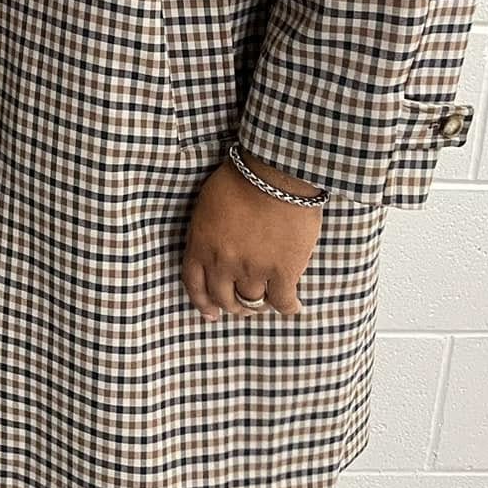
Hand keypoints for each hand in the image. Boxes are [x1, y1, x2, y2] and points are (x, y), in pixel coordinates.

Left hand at [182, 159, 323, 320]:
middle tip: (244, 305)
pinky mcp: (283, 272)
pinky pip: (282, 302)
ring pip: (252, 302)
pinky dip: (288, 307)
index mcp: (201, 244)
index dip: (202, 302)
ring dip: (260, 305)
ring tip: (268, 300)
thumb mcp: (208, 204)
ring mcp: (252, 269)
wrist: (275, 174)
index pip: (194, 284)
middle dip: (233, 305)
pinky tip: (293, 305)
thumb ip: (208, 232)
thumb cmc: (241, 178)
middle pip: (223, 298)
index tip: (210, 313)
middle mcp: (223, 262)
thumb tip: (214, 246)